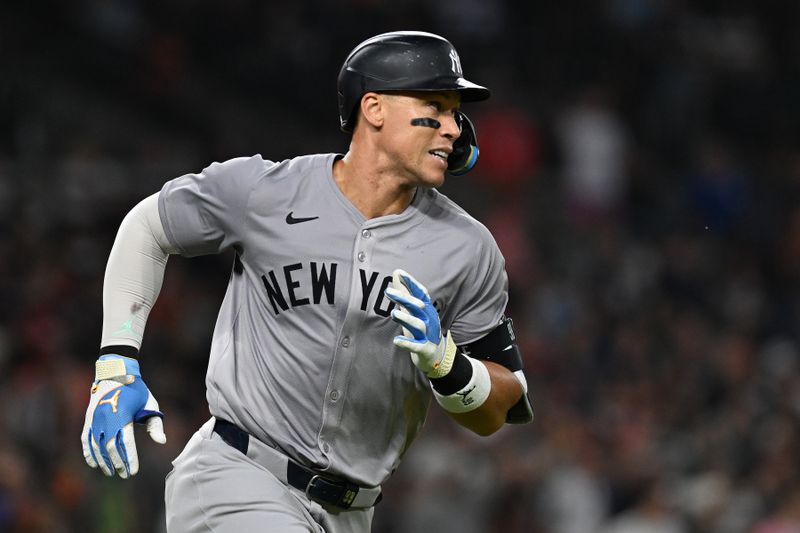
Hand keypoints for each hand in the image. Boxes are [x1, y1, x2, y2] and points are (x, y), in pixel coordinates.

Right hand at [80, 355, 165, 478]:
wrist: (115, 373)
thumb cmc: (137, 390)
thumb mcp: (150, 404)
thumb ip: (155, 424)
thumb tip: (162, 442)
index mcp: (123, 414)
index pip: (125, 442)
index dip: (129, 459)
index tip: (133, 472)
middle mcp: (106, 418)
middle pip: (110, 447)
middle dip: (117, 463)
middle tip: (124, 475)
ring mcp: (95, 419)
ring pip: (96, 446)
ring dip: (103, 461)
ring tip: (111, 472)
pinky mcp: (88, 419)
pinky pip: (86, 440)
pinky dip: (89, 453)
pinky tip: (94, 463)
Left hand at [384, 269, 456, 375]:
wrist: (435, 354)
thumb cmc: (421, 329)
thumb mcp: (413, 310)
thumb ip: (405, 292)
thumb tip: (396, 272)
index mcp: (426, 309)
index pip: (421, 293)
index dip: (411, 283)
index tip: (399, 273)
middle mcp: (428, 319)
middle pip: (417, 307)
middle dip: (404, 298)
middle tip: (388, 291)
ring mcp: (427, 334)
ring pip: (418, 325)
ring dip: (406, 319)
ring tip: (393, 313)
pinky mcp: (425, 349)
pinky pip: (417, 346)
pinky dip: (407, 343)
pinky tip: (396, 340)